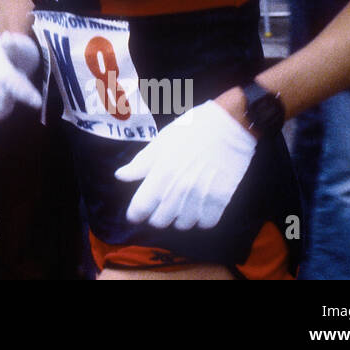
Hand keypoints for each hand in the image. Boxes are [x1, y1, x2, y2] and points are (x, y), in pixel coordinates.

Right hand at [0, 32, 42, 120]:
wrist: (10, 59)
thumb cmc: (20, 52)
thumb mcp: (22, 45)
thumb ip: (15, 44)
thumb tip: (7, 38)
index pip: (4, 77)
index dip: (21, 91)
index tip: (38, 102)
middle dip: (15, 97)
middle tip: (28, 95)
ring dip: (8, 104)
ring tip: (16, 95)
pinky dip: (1, 112)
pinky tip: (8, 104)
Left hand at [113, 100, 257, 229]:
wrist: (229, 125)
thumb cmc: (191, 129)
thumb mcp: (161, 142)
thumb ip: (140, 163)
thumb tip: (120, 176)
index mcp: (162, 172)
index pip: (141, 207)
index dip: (135, 214)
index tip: (135, 214)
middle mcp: (180, 188)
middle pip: (160, 221)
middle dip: (155, 216)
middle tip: (159, 207)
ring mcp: (202, 195)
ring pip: (183, 225)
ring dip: (178, 219)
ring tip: (179, 206)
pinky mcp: (222, 199)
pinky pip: (205, 223)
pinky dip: (199, 220)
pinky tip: (197, 208)